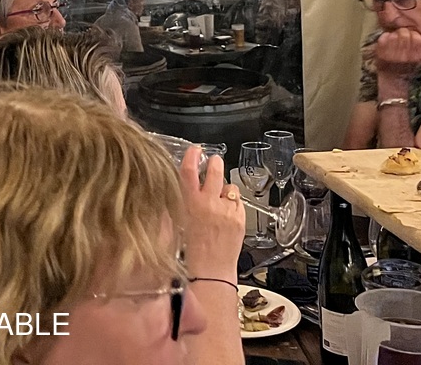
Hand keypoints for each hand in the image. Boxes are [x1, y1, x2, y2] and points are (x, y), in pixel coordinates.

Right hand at [181, 148, 245, 281]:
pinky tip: (227, 216)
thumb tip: (188, 185)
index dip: (192, 156)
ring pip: (229, 187)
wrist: (210, 271)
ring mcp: (227, 210)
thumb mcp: (180, 221)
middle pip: (215, 171)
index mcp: (190, 203)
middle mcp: (209, 203)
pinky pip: (238, 202)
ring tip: (220, 202)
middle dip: (216, 163)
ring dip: (225, 190)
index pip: (189, 171)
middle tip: (215, 161)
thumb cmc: (191, 251)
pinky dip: (233, 205)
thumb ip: (185, 201)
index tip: (195, 150)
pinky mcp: (240, 218)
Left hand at [374, 27, 420, 79]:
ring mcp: (391, 55)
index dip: (414, 34)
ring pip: (394, 35)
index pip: (417, 38)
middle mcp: (404, 57)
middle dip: (403, 32)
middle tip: (401, 35)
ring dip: (395, 34)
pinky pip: (384, 37)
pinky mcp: (380, 52)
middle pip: (404, 34)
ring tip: (395, 38)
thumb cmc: (408, 66)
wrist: (392, 77)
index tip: (411, 36)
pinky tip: (388, 40)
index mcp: (415, 57)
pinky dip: (386, 35)